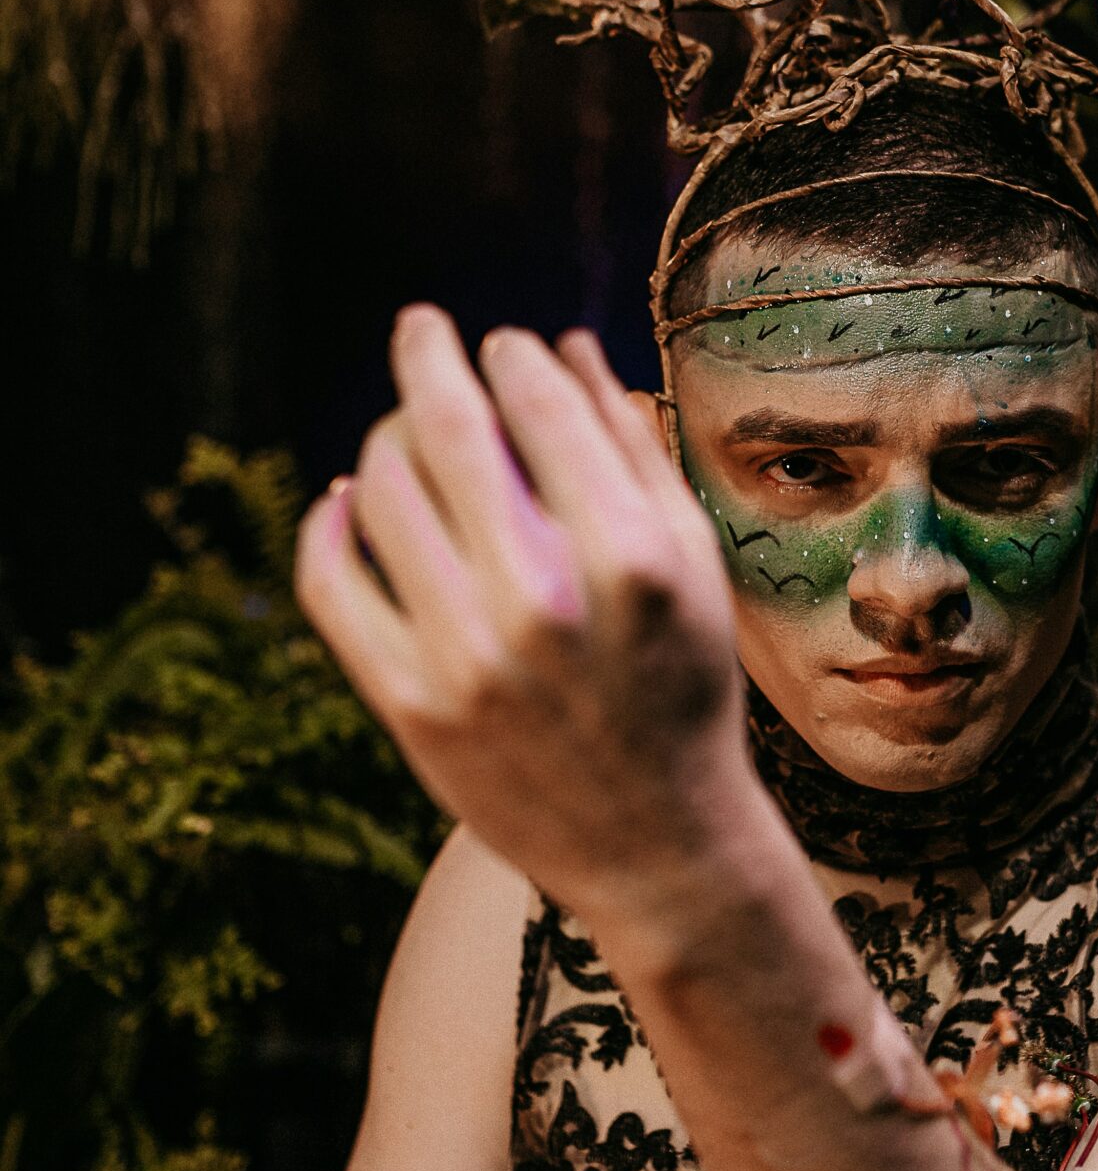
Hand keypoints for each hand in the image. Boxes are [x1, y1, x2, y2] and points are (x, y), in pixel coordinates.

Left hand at [295, 307, 755, 907]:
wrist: (657, 844)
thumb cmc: (684, 686)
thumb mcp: (694, 566)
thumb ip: (633, 453)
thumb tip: (565, 348)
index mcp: (627, 557)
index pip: (537, 406)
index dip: (509, 357)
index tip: (501, 342)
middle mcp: (541, 601)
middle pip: (445, 429)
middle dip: (426, 356)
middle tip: (421, 327)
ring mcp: (464, 657)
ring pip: (380, 493)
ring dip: (383, 438)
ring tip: (401, 430)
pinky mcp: (407, 706)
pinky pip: (332, 585)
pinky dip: (330, 525)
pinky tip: (348, 500)